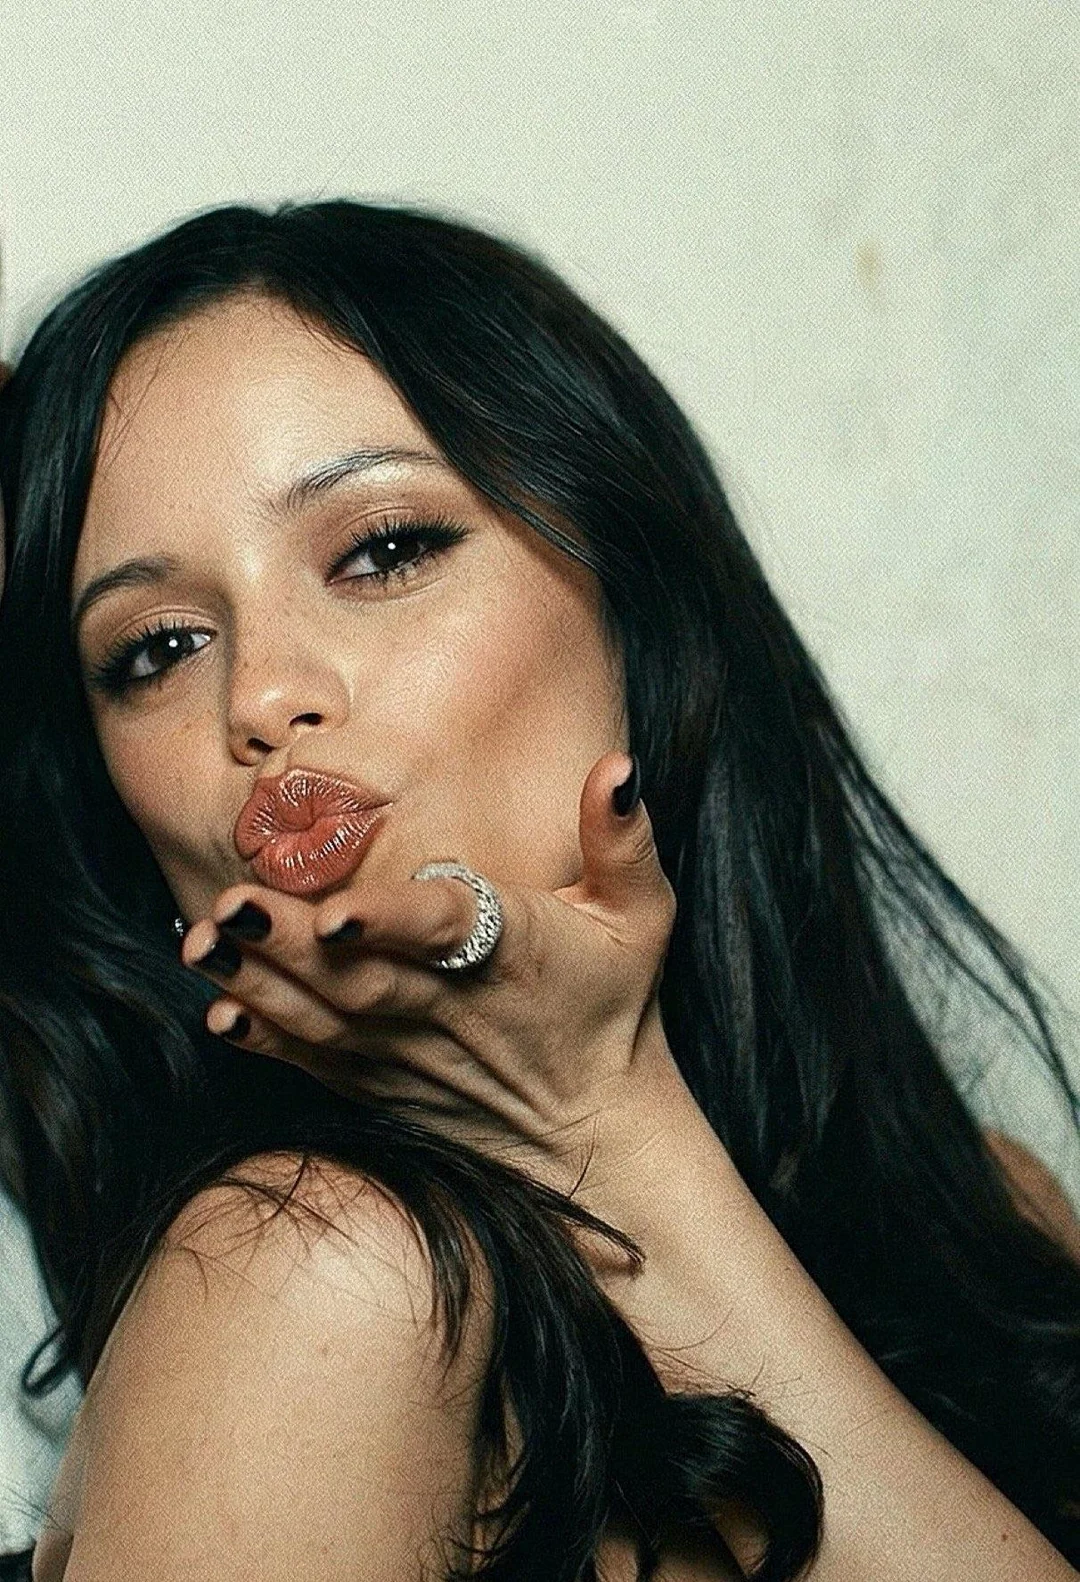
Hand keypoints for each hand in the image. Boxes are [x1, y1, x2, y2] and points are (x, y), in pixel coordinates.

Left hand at [181, 753, 681, 1191]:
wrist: (594, 1133)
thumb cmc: (613, 1006)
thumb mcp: (641, 917)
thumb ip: (622, 840)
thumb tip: (618, 767)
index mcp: (508, 952)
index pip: (443, 932)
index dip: (390, 923)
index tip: (338, 914)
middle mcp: (447, 1008)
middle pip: (358, 976)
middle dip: (287, 941)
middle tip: (228, 903)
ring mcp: (406, 1053)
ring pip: (323, 1019)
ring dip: (259, 980)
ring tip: (201, 940)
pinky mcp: (381, 1083)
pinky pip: (315, 1064)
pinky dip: (266, 1040)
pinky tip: (221, 1010)